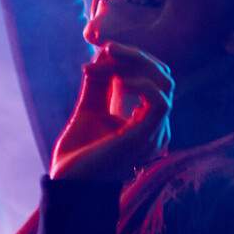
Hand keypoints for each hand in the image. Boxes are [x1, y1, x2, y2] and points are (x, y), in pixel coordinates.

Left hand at [51, 43, 171, 181]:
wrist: (68, 186)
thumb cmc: (78, 155)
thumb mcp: (89, 109)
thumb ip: (99, 84)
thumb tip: (104, 53)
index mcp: (145, 121)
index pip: (154, 79)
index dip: (131, 58)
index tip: (100, 51)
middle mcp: (155, 127)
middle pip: (163, 76)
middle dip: (136, 55)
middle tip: (107, 47)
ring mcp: (153, 133)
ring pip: (164, 82)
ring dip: (135, 63)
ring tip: (106, 60)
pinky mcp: (145, 137)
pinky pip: (159, 100)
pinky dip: (140, 82)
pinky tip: (117, 81)